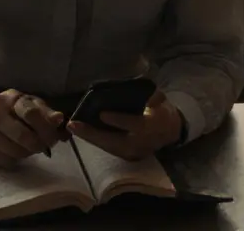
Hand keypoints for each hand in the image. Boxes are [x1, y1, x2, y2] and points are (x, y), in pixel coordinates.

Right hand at [0, 89, 66, 166]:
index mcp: (9, 99)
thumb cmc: (10, 114)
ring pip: (18, 151)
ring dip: (30, 152)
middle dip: (41, 143)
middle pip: (25, 135)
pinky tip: (15, 150)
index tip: (56, 134)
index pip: (31, 112)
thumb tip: (60, 119)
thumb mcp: (28, 106)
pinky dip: (17, 158)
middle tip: (46, 145)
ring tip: (30, 146)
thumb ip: (45, 113)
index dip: (47, 126)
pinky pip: (9, 160)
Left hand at [66, 90, 181, 160]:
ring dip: (90, 138)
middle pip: (115, 141)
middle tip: (74, 125)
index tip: (102, 114)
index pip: (135, 124)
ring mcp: (135, 153)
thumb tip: (134, 87)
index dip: (119, 120)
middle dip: (93, 134)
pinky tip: (82, 132)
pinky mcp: (128, 156)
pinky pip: (109, 149)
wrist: (170, 132)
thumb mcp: (160, 99)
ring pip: (109, 147)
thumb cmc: (161, 111)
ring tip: (73, 128)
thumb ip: (150, 95)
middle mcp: (142, 143)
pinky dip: (95, 140)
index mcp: (153, 126)